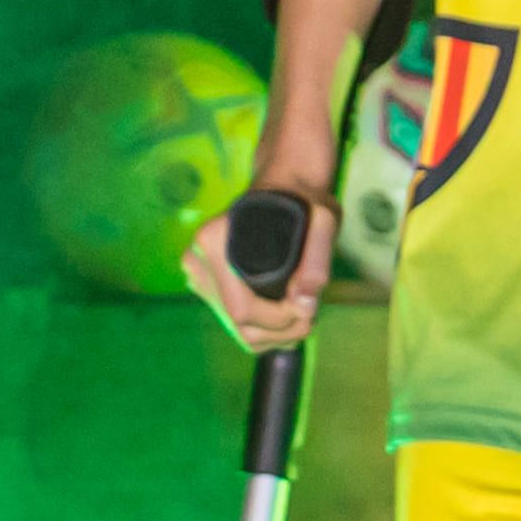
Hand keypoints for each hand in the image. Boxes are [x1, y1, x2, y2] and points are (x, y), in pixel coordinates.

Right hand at [185, 167, 336, 353]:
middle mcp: (197, 259)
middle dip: (281, 330)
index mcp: (215, 242)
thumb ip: (318, 260)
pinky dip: (264, 329)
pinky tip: (285, 315)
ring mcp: (198, 273)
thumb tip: (304, 303)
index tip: (307, 306)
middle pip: (239, 324)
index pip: (242, 309)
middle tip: (310, 314)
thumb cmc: (302, 201)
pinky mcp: (206, 283)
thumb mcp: (323, 221)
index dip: (279, 319)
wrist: (283, 187)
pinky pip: (234, 322)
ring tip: (301, 314)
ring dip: (275, 334)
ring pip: (237, 330)